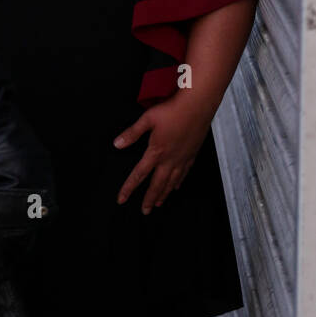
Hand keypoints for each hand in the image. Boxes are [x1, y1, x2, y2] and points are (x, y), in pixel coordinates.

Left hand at [113, 95, 212, 213]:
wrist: (198, 105)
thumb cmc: (172, 109)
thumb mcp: (148, 118)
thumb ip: (132, 133)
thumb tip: (117, 144)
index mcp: (156, 151)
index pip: (139, 174)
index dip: (129, 188)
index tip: (121, 199)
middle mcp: (170, 159)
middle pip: (157, 184)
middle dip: (149, 199)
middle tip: (144, 211)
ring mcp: (182, 158)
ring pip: (171, 182)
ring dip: (163, 194)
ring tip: (158, 204)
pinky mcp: (192, 154)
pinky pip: (184, 173)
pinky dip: (178, 182)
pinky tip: (176, 186)